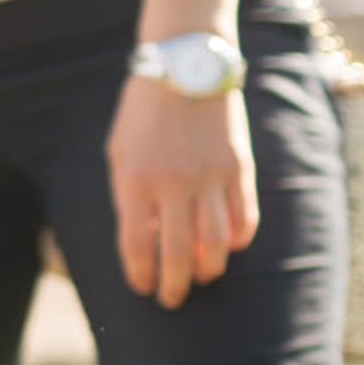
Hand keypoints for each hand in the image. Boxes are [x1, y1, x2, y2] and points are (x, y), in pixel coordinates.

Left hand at [106, 76, 258, 308]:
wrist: (185, 64)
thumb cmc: (142, 113)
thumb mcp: (119, 153)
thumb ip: (128, 198)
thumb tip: (144, 244)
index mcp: (134, 181)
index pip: (135, 246)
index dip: (139, 275)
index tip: (141, 288)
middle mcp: (173, 184)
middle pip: (176, 254)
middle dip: (173, 286)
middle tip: (171, 300)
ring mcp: (209, 176)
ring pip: (215, 244)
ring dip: (207, 270)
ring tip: (200, 277)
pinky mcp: (239, 167)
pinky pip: (245, 218)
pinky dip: (238, 240)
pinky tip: (227, 247)